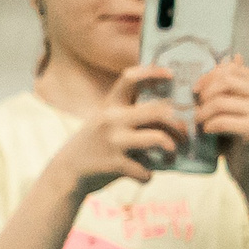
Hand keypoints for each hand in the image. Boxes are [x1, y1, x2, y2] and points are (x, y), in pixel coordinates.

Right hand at [49, 65, 187, 196]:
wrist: (64, 174)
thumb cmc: (91, 146)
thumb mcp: (101, 122)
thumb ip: (125, 113)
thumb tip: (166, 111)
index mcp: (109, 106)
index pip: (130, 78)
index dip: (153, 72)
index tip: (171, 75)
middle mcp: (112, 120)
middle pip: (158, 111)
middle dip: (178, 124)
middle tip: (184, 133)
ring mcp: (113, 142)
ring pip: (158, 138)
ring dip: (171, 147)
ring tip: (172, 153)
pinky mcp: (114, 165)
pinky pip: (144, 169)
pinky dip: (148, 176)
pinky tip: (145, 177)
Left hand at [200, 57, 248, 176]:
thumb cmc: (241, 133)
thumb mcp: (238, 105)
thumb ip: (234, 86)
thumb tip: (234, 57)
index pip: (232, 69)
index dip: (210, 76)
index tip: (196, 90)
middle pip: (224, 81)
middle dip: (204, 93)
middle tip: (197, 107)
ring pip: (219, 101)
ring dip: (202, 112)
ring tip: (199, 121)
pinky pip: (221, 121)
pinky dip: (208, 125)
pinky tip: (207, 130)